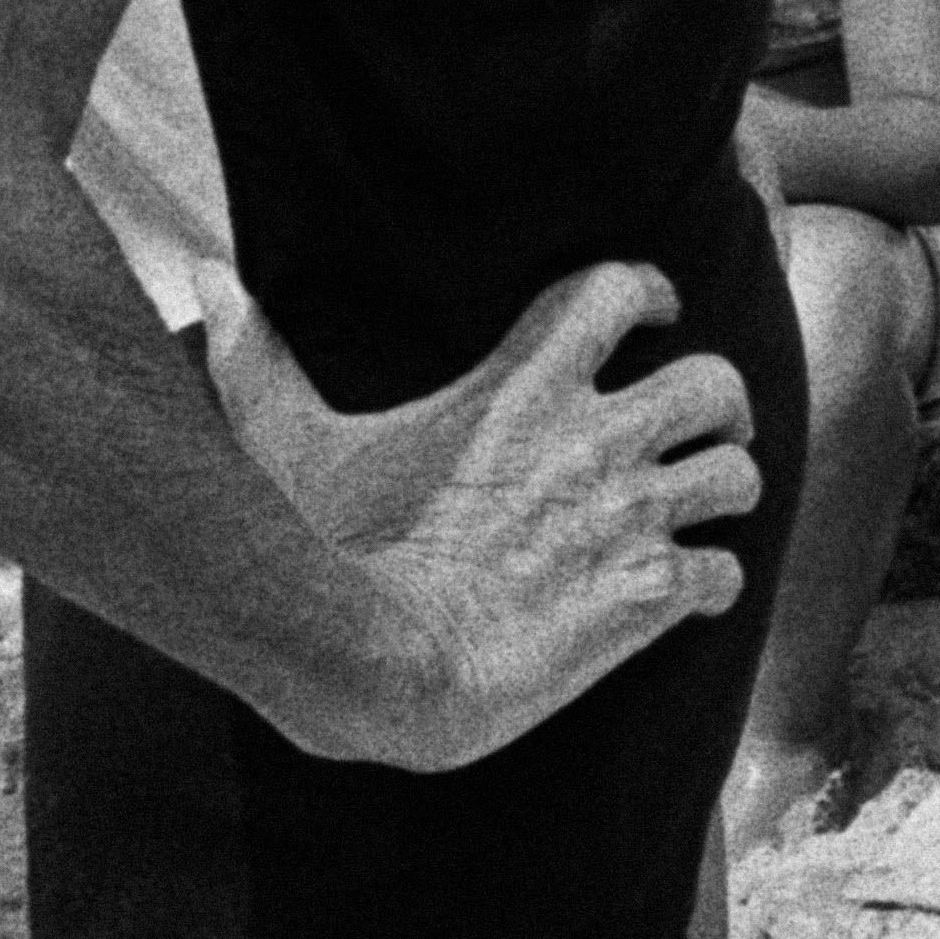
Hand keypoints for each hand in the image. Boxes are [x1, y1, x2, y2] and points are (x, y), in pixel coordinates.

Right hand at [210, 259, 760, 775]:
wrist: (380, 665)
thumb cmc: (331, 552)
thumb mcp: (288, 443)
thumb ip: (256, 357)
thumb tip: (203, 273)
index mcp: (524, 388)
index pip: (622, 289)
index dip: (652, 291)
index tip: (656, 311)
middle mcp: (596, 440)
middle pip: (717, 380)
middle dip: (720, 405)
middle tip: (701, 430)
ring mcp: (629, 517)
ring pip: (737, 476)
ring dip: (722, 492)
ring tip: (698, 512)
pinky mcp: (647, 596)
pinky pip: (726, 572)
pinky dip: (715, 583)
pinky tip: (686, 596)